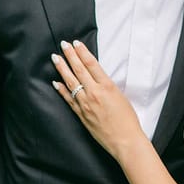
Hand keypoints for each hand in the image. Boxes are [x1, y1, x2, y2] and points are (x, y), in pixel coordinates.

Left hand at [52, 39, 142, 157]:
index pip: (91, 64)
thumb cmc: (128, 120)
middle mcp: (94, 93)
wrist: (125, 140)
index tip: (75, 43)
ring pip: (71, 82)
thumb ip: (107, 86)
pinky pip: (68, 99)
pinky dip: (62, 90)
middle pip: (79, 70)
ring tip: (55, 58)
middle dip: (70, 56)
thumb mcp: (121, 96)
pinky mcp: (81, 114)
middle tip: (63, 45)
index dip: (82, 52)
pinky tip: (56, 82)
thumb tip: (96, 78)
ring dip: (62, 68)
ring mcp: (85, 103)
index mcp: (107, 86)